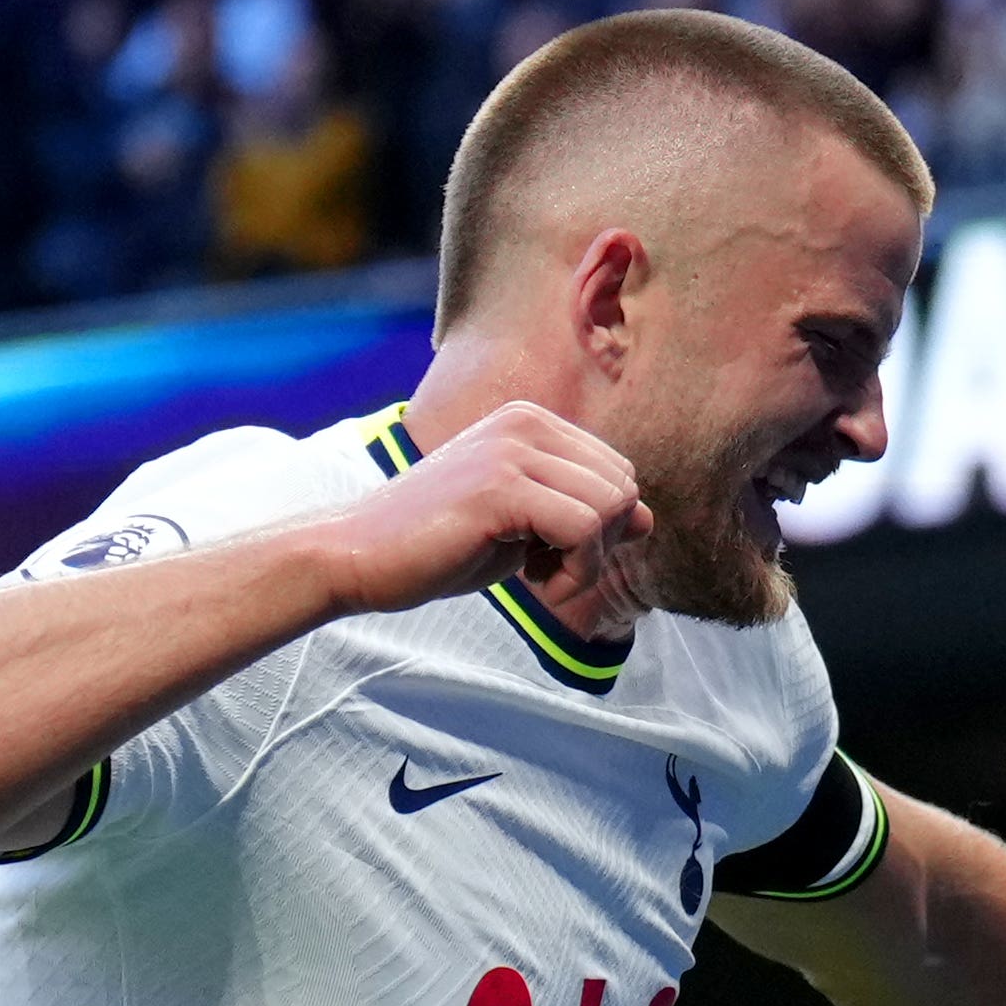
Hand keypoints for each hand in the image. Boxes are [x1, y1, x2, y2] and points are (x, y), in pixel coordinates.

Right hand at [319, 400, 650, 621]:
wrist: (358, 557)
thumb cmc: (436, 547)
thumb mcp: (522, 528)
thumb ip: (581, 516)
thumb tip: (647, 517)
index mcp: (530, 422)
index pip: (617, 472)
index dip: (600, 528)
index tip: (548, 553)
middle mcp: (526, 423)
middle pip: (623, 486)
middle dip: (600, 542)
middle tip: (546, 568)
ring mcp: (513, 449)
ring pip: (612, 507)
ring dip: (587, 562)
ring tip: (539, 576)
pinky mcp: (502, 486)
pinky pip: (586, 529)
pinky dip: (575, 572)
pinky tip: (534, 583)